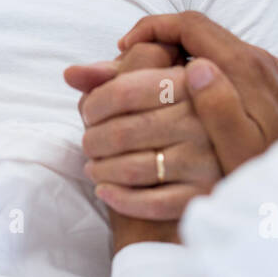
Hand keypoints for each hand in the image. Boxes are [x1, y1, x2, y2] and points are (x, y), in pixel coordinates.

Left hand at [65, 41, 217, 249]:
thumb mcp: (146, 85)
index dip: (94, 105)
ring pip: (133, 169)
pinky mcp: (205, 193)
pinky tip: (105, 191)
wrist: (205, 164)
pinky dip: (120, 198)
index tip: (89, 114)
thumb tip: (71, 74)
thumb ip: (109, 75)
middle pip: (123, 133)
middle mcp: (204, 119)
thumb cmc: (165, 114)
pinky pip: (153, 203)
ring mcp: (207, 158)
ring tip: (94, 168)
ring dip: (101, 171)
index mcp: (189, 83)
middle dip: (93, 141)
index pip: (124, 91)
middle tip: (89, 145)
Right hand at [118, 10, 277, 172]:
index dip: (152, 29)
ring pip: (211, 42)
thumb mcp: (239, 150)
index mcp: (247, 69)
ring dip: (176, 50)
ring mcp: (266, 69)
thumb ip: (219, 108)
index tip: (124, 50)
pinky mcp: (268, 82)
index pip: (191, 25)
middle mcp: (259, 60)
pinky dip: (195, 63)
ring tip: (147, 76)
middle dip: (159, 37)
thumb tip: (197, 68)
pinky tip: (181, 91)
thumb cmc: (270, 173)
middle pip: (199, 28)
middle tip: (128, 62)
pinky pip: (224, 58)